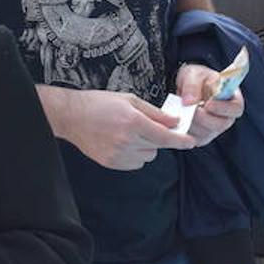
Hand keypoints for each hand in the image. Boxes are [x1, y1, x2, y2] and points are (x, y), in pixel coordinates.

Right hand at [60, 89, 194, 170]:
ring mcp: (118, 154)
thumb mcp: (130, 100)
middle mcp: (127, 140)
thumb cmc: (100, 103)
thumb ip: (155, 113)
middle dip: (159, 137)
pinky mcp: (111, 163)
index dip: (181, 140)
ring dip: (147, 146)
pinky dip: (135, 154)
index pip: (165, 136)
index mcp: (133, 122)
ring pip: (148, 156)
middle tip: (147, 126)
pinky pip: (135, 163)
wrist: (72, 116)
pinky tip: (123, 142)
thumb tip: (175, 121)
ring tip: (130, 133)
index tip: (191, 142)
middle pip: (158, 146)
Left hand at [177, 62, 244, 146]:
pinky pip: (195, 138)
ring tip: (183, 111)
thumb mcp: (194, 74)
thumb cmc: (196, 78)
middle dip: (205, 118)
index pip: (236, 108)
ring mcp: (214, 129)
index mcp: (232, 99)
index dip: (224, 108)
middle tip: (192, 109)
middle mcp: (226, 116)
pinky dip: (186, 130)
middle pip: (221, 124)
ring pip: (207, 133)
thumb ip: (193, 85)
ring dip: (193, 123)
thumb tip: (190, 102)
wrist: (184, 89)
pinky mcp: (202, 137)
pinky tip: (179, 119)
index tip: (208, 104)